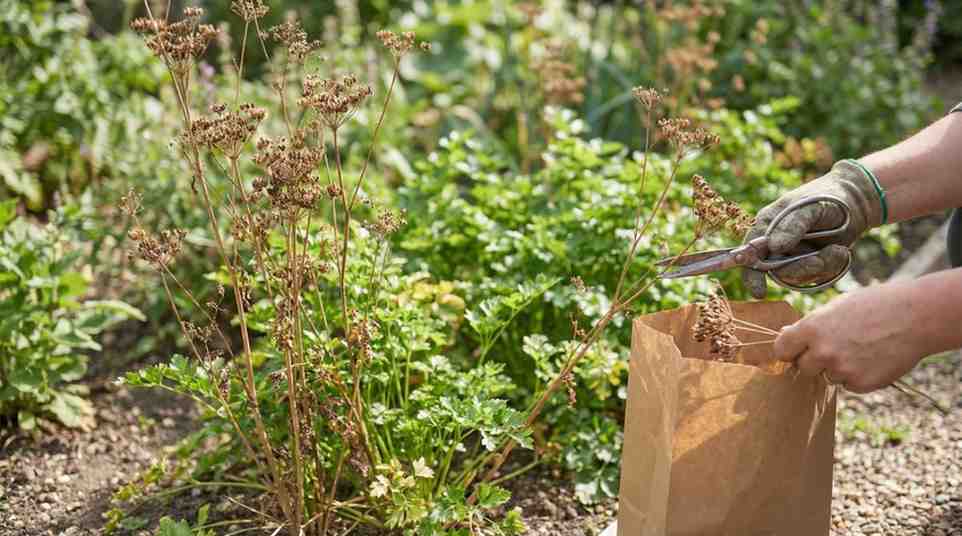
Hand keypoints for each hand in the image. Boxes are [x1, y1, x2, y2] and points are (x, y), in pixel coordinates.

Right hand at [742, 160, 882, 297]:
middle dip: (800, 268)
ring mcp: (792, 257)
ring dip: (821, 265)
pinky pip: (816, 277)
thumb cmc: (826, 198)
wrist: (855, 202)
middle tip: (819, 261)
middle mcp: (775, 244)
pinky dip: (832, 267)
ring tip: (838, 249)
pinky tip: (840, 251)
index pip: (749, 254)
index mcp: (766, 227)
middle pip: (777, 270)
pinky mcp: (809, 265)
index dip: (750, 275)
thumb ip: (792, 225)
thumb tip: (774, 247)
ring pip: (799, 275)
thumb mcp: (810, 208)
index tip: (759, 292)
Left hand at [772, 284, 924, 392]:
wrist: (914, 317)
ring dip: (838, 368)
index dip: (788, 350)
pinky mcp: (860, 384)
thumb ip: (810, 325)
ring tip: (861, 348)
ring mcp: (841, 370)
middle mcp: (822, 352)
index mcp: (811, 328)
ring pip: (828, 377)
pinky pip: (849, 385)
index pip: (782, 350)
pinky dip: (858, 376)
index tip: (793, 351)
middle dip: (814, 360)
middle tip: (836, 347)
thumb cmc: (874, 305)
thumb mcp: (835, 307)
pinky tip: (872, 358)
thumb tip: (785, 334)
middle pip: (803, 368)